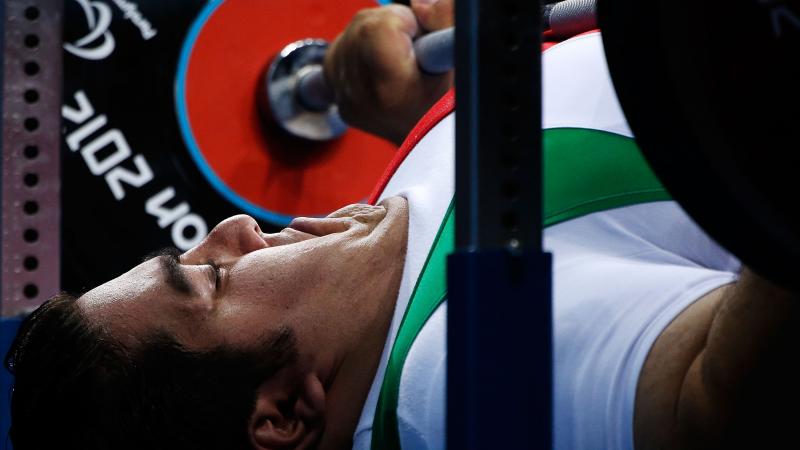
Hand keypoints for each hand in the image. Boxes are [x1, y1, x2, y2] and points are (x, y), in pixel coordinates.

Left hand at [323, 0, 453, 145]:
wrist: (434, 144)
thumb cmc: (451, 108)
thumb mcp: (462, 62)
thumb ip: (445, 19)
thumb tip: (419, 5)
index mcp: (392, 87)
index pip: (381, 23)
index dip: (407, 23)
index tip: (421, 43)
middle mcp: (363, 95)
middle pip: (362, 23)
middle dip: (390, 26)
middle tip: (413, 52)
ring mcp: (347, 100)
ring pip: (350, 34)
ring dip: (375, 37)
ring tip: (400, 62)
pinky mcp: (341, 101)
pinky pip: (341, 54)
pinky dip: (360, 52)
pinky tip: (382, 68)